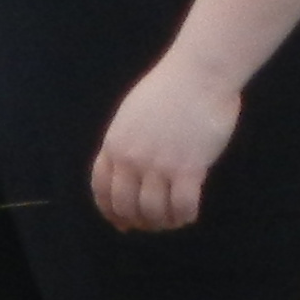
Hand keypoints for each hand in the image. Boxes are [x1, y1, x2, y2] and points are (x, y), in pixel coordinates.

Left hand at [91, 54, 242, 231]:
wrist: (198, 75)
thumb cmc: (168, 89)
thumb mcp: (130, 115)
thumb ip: (125, 142)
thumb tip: (126, 168)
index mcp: (114, 144)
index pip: (102, 188)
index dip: (110, 210)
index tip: (120, 222)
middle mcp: (132, 159)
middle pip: (126, 205)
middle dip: (137, 221)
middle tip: (151, 225)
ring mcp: (159, 165)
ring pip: (154, 211)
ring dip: (163, 222)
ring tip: (172, 220)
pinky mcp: (188, 168)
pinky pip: (183, 206)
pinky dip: (184, 216)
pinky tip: (189, 214)